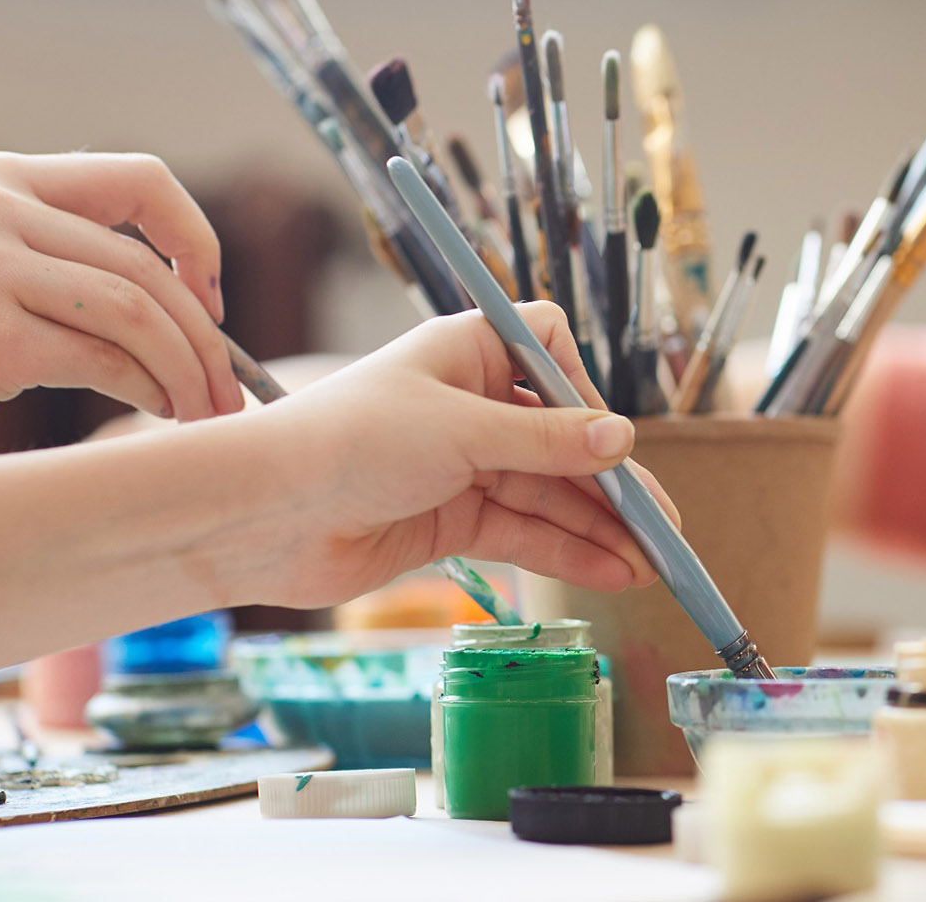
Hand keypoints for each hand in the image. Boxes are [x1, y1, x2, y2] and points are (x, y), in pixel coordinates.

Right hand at [0, 152, 241, 420]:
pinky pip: (106, 358)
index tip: (211, 302)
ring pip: (139, 311)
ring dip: (190, 369)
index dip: (196, 241)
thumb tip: (183, 303)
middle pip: (146, 266)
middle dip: (205, 335)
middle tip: (230, 390)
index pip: (140, 181)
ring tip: (206, 412)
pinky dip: (153, 389)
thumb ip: (56, 263)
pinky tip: (163, 414)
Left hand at [242, 303, 674, 608]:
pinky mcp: (450, 519)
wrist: (260, 514)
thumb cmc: (348, 441)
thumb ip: (548, 442)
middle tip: (665, 528)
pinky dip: (566, 552)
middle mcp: (471, 404)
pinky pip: (524, 532)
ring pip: (549, 494)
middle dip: (612, 486)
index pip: (551, 354)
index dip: (586, 393)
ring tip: (650, 565)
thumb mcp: (463, 433)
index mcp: (469, 353)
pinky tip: (611, 572)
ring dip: (598, 529)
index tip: (612, 440)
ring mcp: (462, 464)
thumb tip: (624, 439)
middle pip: (562, 440)